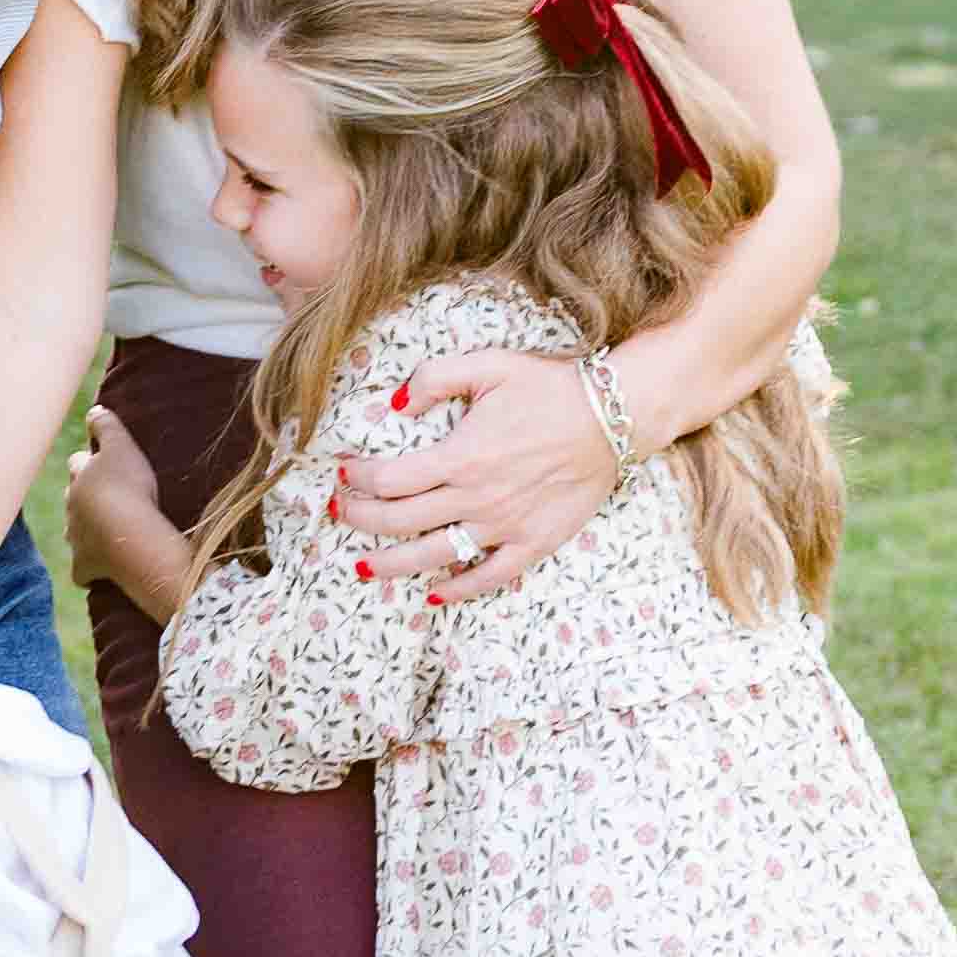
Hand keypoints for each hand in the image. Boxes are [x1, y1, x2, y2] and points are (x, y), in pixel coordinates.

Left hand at [64, 402, 162, 592]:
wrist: (129, 536)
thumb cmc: (129, 487)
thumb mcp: (122, 447)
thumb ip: (106, 426)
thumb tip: (93, 409)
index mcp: (79, 477)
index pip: (78, 463)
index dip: (88, 462)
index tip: (99, 463)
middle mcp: (71, 508)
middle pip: (73, 498)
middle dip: (82, 497)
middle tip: (103, 499)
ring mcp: (75, 539)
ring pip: (75, 532)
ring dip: (86, 531)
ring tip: (105, 533)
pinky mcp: (83, 568)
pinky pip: (83, 570)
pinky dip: (90, 569)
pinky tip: (101, 570)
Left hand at [333, 350, 613, 600]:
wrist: (614, 417)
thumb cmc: (551, 387)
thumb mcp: (489, 365)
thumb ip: (435, 378)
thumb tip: (395, 405)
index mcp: (460, 456)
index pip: (388, 479)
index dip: (356, 478)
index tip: (342, 472)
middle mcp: (476, 498)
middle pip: (398, 521)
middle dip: (359, 519)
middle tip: (341, 513)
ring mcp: (504, 526)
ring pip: (433, 556)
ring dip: (391, 564)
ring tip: (363, 568)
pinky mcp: (533, 543)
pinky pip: (490, 577)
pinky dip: (459, 589)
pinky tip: (436, 591)